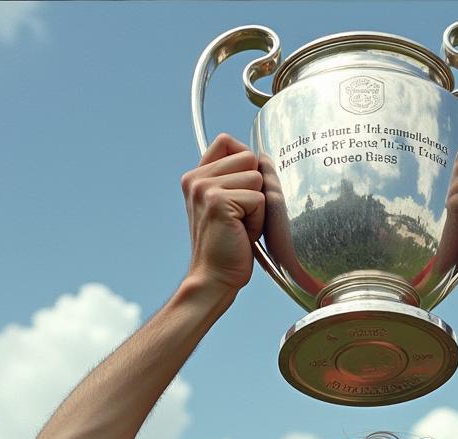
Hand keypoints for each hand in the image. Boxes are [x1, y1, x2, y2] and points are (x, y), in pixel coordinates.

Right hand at [180, 133, 264, 295]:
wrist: (214, 278)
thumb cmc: (227, 247)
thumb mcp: (227, 207)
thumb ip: (234, 179)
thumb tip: (261, 157)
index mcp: (195, 177)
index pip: (227, 141)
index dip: (245, 163)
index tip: (241, 193)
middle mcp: (196, 178)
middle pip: (248, 157)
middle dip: (255, 190)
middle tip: (241, 218)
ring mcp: (205, 188)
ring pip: (256, 177)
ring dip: (258, 207)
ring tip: (241, 227)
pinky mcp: (219, 201)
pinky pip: (259, 198)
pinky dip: (258, 220)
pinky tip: (243, 235)